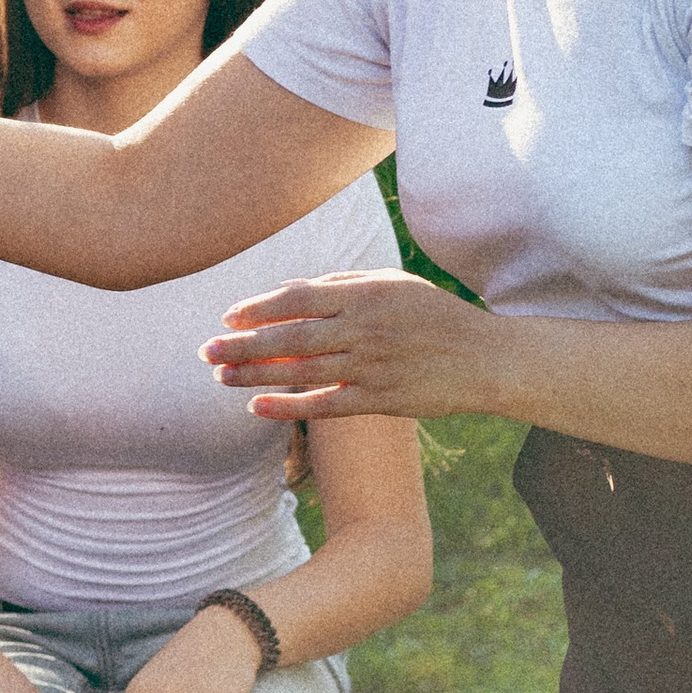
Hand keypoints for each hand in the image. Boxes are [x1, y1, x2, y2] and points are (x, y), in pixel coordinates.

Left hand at [202, 269, 503, 422]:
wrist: (484, 359)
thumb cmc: (434, 315)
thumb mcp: (393, 283)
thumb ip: (341, 284)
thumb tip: (288, 290)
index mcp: (364, 294)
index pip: (297, 299)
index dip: (258, 308)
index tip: (228, 317)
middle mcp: (363, 329)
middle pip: (290, 337)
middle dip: (243, 344)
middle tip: (207, 351)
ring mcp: (370, 366)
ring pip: (301, 371)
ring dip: (256, 376)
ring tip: (221, 378)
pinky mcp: (379, 400)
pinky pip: (325, 405)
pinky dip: (289, 408)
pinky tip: (257, 409)